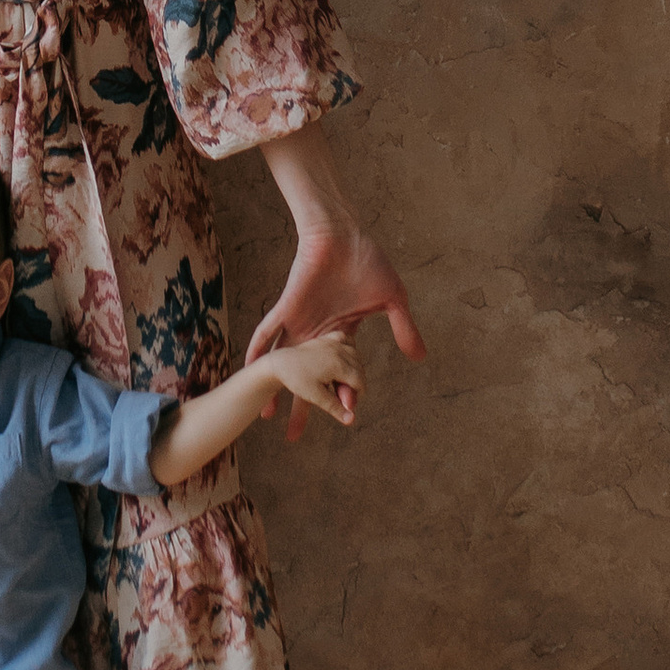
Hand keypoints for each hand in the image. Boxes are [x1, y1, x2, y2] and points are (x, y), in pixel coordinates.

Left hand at [243, 220, 424, 438]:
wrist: (345, 233)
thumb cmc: (367, 261)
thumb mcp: (393, 301)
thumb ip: (404, 329)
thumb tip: (420, 358)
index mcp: (340, 333)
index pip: (337, 373)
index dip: (341, 396)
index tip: (345, 419)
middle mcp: (316, 333)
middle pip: (307, 378)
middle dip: (302, 407)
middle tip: (293, 437)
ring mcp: (300, 321)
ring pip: (284, 362)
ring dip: (276, 387)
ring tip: (266, 416)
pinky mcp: (287, 306)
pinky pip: (267, 331)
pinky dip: (257, 348)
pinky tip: (249, 369)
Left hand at [264, 327, 361, 431]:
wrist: (280, 364)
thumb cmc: (296, 381)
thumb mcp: (316, 396)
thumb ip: (336, 407)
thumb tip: (352, 420)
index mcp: (338, 365)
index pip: (360, 381)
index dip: (358, 395)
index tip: (350, 404)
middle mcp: (338, 350)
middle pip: (359, 368)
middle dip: (357, 383)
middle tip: (347, 395)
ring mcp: (332, 342)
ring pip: (355, 354)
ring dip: (355, 368)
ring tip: (347, 381)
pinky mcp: (326, 338)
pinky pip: (345, 339)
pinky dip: (348, 348)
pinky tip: (345, 358)